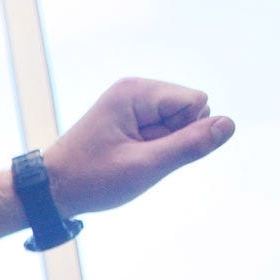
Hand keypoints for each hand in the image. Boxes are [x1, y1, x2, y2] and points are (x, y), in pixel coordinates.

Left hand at [43, 78, 234, 215]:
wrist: (50, 190)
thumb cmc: (90, 179)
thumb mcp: (145, 167)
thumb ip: (190, 145)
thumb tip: (229, 124)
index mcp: (136, 91)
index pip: (198, 102)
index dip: (184, 133)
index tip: (145, 150)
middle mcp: (135, 90)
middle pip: (191, 110)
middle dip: (173, 139)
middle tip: (134, 157)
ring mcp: (133, 104)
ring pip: (179, 123)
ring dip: (162, 147)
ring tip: (127, 159)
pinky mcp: (131, 118)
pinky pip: (164, 131)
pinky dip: (152, 149)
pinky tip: (127, 158)